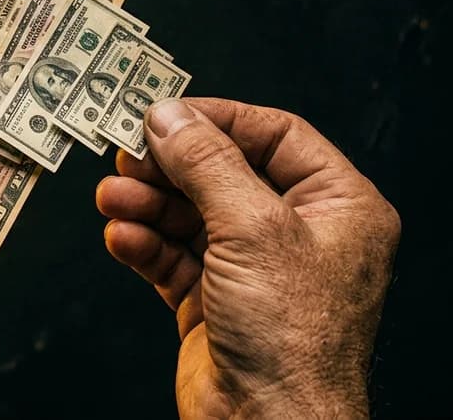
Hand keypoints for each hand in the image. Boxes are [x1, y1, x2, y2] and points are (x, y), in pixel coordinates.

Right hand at [96, 98, 399, 417]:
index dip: (218, 120)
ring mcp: (255, 270)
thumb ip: (207, 164)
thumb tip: (170, 116)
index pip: (276, 135)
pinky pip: (173, 257)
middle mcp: (299, 234)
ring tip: (114, 197)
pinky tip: (121, 237)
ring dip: (147, 204)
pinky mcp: (215, 303)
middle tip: (127, 153)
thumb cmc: (294, 340)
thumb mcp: (253, 229)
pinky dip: (144, 244)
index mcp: (339, 206)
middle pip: (224, 174)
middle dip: (171, 166)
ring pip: (191, 216)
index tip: (166, 112)